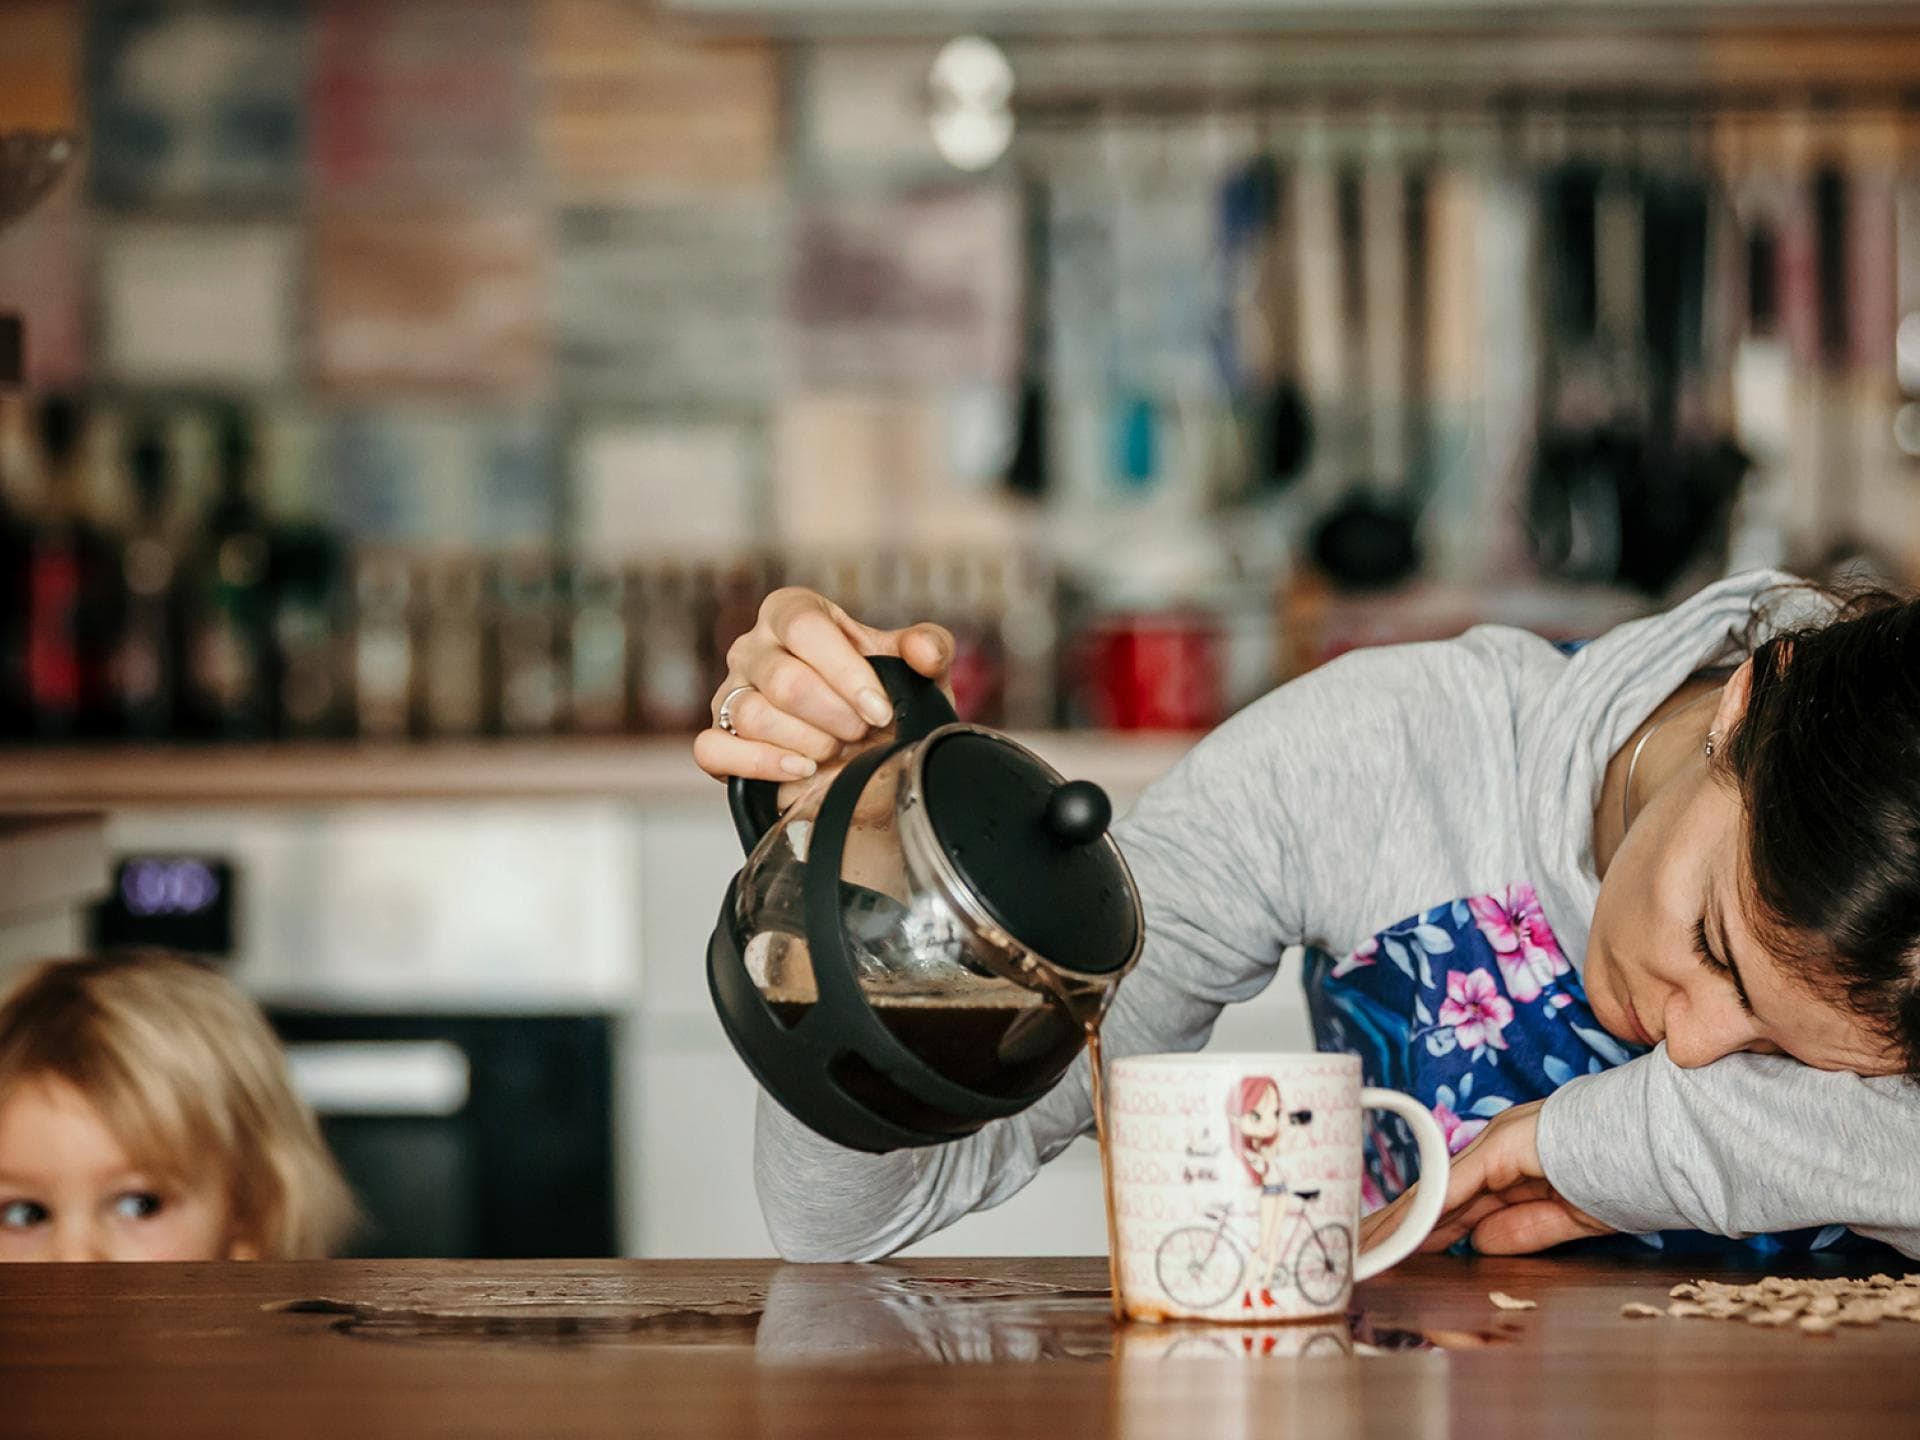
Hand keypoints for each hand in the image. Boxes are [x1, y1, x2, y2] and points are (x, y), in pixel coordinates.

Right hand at [693, 588, 953, 795]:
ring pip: (753, 716)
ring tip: (836, 750)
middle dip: (834, 717)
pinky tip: (801, 769)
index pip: (805, 627)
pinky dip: (760, 764)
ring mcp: (730, 691)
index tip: (879, 710)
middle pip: (783, 680)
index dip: (846, 672)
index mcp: (793, 612)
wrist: (866, 750)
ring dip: (808, 743)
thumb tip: (922, 652)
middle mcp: (754, 646)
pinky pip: (713, 749)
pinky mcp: (716, 736)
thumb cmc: (882, 698)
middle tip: (861, 733)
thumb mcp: (918, 669)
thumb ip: (930, 648)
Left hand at [1357, 1100, 1613, 1255]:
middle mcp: (1495, 1148)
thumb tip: (1480, 1243)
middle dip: (1398, 1227)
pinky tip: (1402, 1232)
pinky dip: (1428, 1211)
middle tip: (1362, 1251)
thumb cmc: (1628, 1174)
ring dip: (1399, 1223)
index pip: (1456, 1201)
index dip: (1424, 1228)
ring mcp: (1496, 1142)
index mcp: (1513, 1163)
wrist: (1664, 1144)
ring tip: (1365, 1246)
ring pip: (1436, 1190)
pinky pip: (1457, 1185)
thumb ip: (1526, 1229)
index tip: (1394, 1251)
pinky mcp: (1502, 1146)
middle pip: (1436, 1196)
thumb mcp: (1570, 1216)